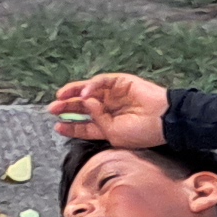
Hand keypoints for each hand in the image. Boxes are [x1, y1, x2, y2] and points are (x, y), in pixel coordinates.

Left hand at [47, 74, 170, 151]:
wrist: (163, 120)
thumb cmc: (142, 132)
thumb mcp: (114, 134)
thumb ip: (97, 121)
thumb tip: (85, 103)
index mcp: (107, 126)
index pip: (84, 125)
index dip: (70, 125)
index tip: (57, 126)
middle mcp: (108, 109)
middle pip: (82, 107)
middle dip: (67, 107)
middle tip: (53, 109)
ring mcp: (114, 95)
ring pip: (88, 91)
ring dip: (73, 93)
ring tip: (61, 97)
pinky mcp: (120, 82)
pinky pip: (102, 82)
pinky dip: (91, 86)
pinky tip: (84, 94)